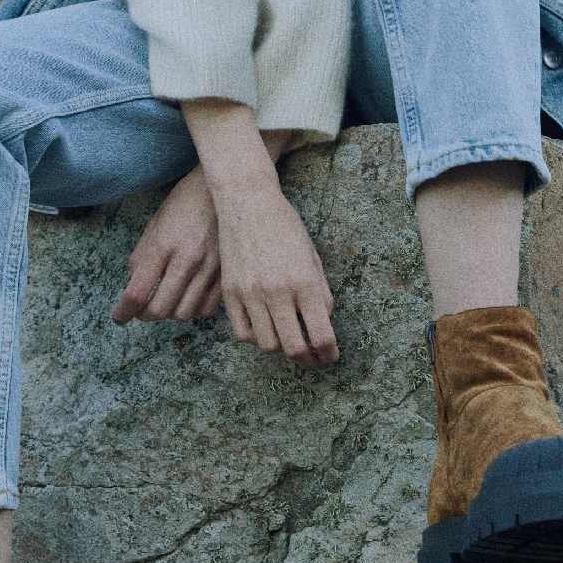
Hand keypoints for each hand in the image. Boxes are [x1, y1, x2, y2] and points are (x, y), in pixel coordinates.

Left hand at [112, 165, 222, 323]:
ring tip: (166, 302)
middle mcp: (187, 260)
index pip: (138, 292)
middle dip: (146, 315)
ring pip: (184, 313)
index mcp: (164, 245)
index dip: (124, 311)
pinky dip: (193, 311)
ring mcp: (209, 270)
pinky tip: (188, 299)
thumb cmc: (186, 203)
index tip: (119, 317)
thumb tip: (134, 286)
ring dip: (170, 314)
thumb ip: (143, 256)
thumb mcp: (156, 223)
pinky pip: (206, 309)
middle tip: (142, 311)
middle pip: (160, 309)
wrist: (227, 190)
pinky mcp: (226, 275)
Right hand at [213, 182, 337, 367]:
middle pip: (294, 348)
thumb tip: (322, 324)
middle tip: (312, 359)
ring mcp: (251, 295)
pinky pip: (243, 333)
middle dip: (308, 360)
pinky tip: (265, 328)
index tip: (331, 357)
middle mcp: (278, 292)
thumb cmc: (286, 227)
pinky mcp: (231, 294)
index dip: (329, 354)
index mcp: (305, 283)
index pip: (321, 335)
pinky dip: (256, 338)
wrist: (248, 202)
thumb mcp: (312, 257)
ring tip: (288, 339)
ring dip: (281, 348)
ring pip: (268, 345)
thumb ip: (320, 293)